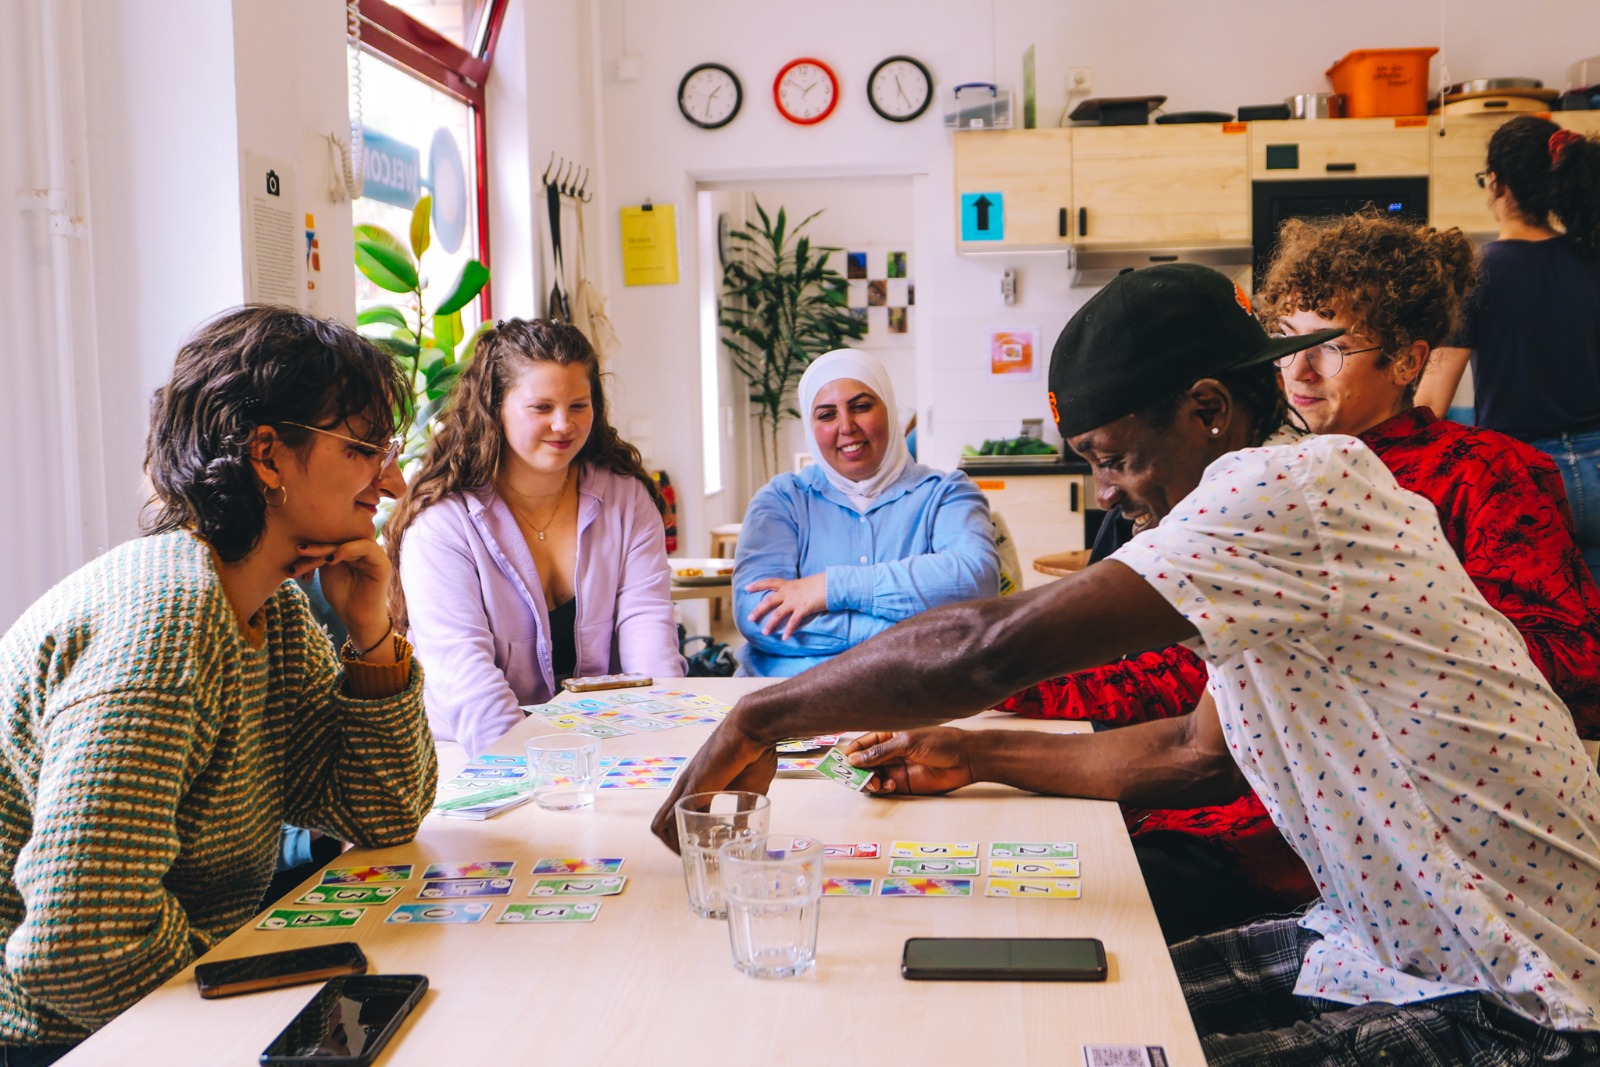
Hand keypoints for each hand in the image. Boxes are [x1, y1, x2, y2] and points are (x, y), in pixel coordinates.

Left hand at [294, 537, 391, 649]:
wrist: (357, 619)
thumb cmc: (342, 596)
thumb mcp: (327, 570)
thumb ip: (323, 553)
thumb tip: (305, 536)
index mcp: (353, 547)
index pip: (333, 537)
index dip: (314, 542)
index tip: (294, 552)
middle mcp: (365, 547)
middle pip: (339, 537)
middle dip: (317, 544)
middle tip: (298, 550)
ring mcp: (375, 554)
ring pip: (349, 541)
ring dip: (326, 547)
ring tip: (306, 553)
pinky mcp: (382, 563)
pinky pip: (366, 548)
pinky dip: (348, 550)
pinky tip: (331, 559)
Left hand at [651, 715, 776, 852]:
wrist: (754, 730)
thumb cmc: (755, 754)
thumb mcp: (750, 790)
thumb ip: (743, 809)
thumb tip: (743, 829)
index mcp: (699, 786)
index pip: (678, 815)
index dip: (685, 835)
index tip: (702, 850)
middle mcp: (686, 787)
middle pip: (663, 823)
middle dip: (676, 845)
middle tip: (696, 860)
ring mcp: (686, 787)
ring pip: (662, 824)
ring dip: (674, 845)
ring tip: (694, 857)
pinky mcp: (692, 787)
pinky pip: (673, 819)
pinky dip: (681, 837)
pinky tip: (697, 847)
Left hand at [745, 573, 827, 638]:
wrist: (831, 583)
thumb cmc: (820, 583)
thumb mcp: (804, 584)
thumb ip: (796, 590)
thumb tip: (792, 596)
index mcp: (788, 585)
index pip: (769, 583)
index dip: (757, 585)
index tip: (746, 588)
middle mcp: (789, 592)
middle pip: (769, 601)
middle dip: (758, 610)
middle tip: (750, 618)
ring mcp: (795, 601)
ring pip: (778, 614)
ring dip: (770, 624)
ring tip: (764, 633)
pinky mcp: (803, 609)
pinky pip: (793, 621)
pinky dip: (788, 630)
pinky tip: (784, 638)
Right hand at [841, 728, 975, 796]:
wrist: (966, 758)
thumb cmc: (941, 741)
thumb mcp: (907, 742)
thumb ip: (880, 752)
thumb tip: (854, 760)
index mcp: (889, 734)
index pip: (862, 743)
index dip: (851, 752)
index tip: (842, 761)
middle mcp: (889, 751)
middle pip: (863, 762)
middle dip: (856, 769)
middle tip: (854, 776)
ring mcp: (895, 768)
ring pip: (871, 776)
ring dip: (867, 780)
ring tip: (874, 782)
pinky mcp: (903, 783)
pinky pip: (883, 788)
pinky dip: (880, 788)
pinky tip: (887, 785)